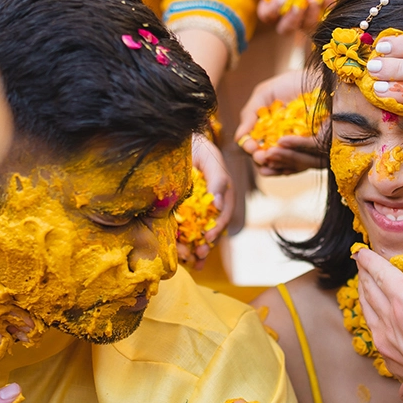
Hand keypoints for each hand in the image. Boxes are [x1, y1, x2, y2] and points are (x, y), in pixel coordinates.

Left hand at [185, 136, 233, 269]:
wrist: (180, 142)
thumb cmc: (200, 149)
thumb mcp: (211, 161)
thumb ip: (218, 179)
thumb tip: (219, 204)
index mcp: (221, 196)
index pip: (223, 216)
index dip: (218, 228)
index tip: (210, 236)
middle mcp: (210, 206)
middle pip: (211, 229)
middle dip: (206, 245)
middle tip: (200, 256)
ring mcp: (195, 210)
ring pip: (197, 233)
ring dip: (195, 248)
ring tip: (190, 261)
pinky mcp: (180, 211)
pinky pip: (182, 229)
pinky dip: (182, 242)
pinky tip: (179, 253)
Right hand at [234, 69, 325, 175]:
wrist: (316, 75)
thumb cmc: (290, 84)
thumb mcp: (264, 95)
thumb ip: (249, 114)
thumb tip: (239, 137)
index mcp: (269, 135)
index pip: (258, 151)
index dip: (252, 150)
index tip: (250, 146)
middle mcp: (285, 145)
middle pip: (271, 162)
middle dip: (262, 160)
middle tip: (260, 155)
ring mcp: (302, 147)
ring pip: (288, 165)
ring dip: (277, 162)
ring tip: (269, 155)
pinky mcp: (320, 144)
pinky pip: (308, 157)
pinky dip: (295, 153)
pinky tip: (283, 145)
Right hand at [256, 0, 343, 33]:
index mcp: (272, 5)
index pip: (267, 15)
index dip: (273, 9)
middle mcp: (289, 14)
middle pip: (286, 29)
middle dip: (292, 19)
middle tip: (299, 5)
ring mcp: (308, 14)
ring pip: (307, 26)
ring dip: (311, 15)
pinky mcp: (325, 10)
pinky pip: (327, 16)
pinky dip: (327, 6)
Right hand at [354, 247, 402, 402]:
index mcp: (394, 359)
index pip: (379, 332)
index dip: (376, 317)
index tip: (375, 309)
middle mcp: (385, 338)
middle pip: (370, 308)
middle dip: (366, 293)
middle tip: (364, 279)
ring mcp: (392, 315)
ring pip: (373, 289)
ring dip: (367, 275)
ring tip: (364, 264)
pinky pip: (382, 273)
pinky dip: (371, 262)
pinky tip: (364, 254)